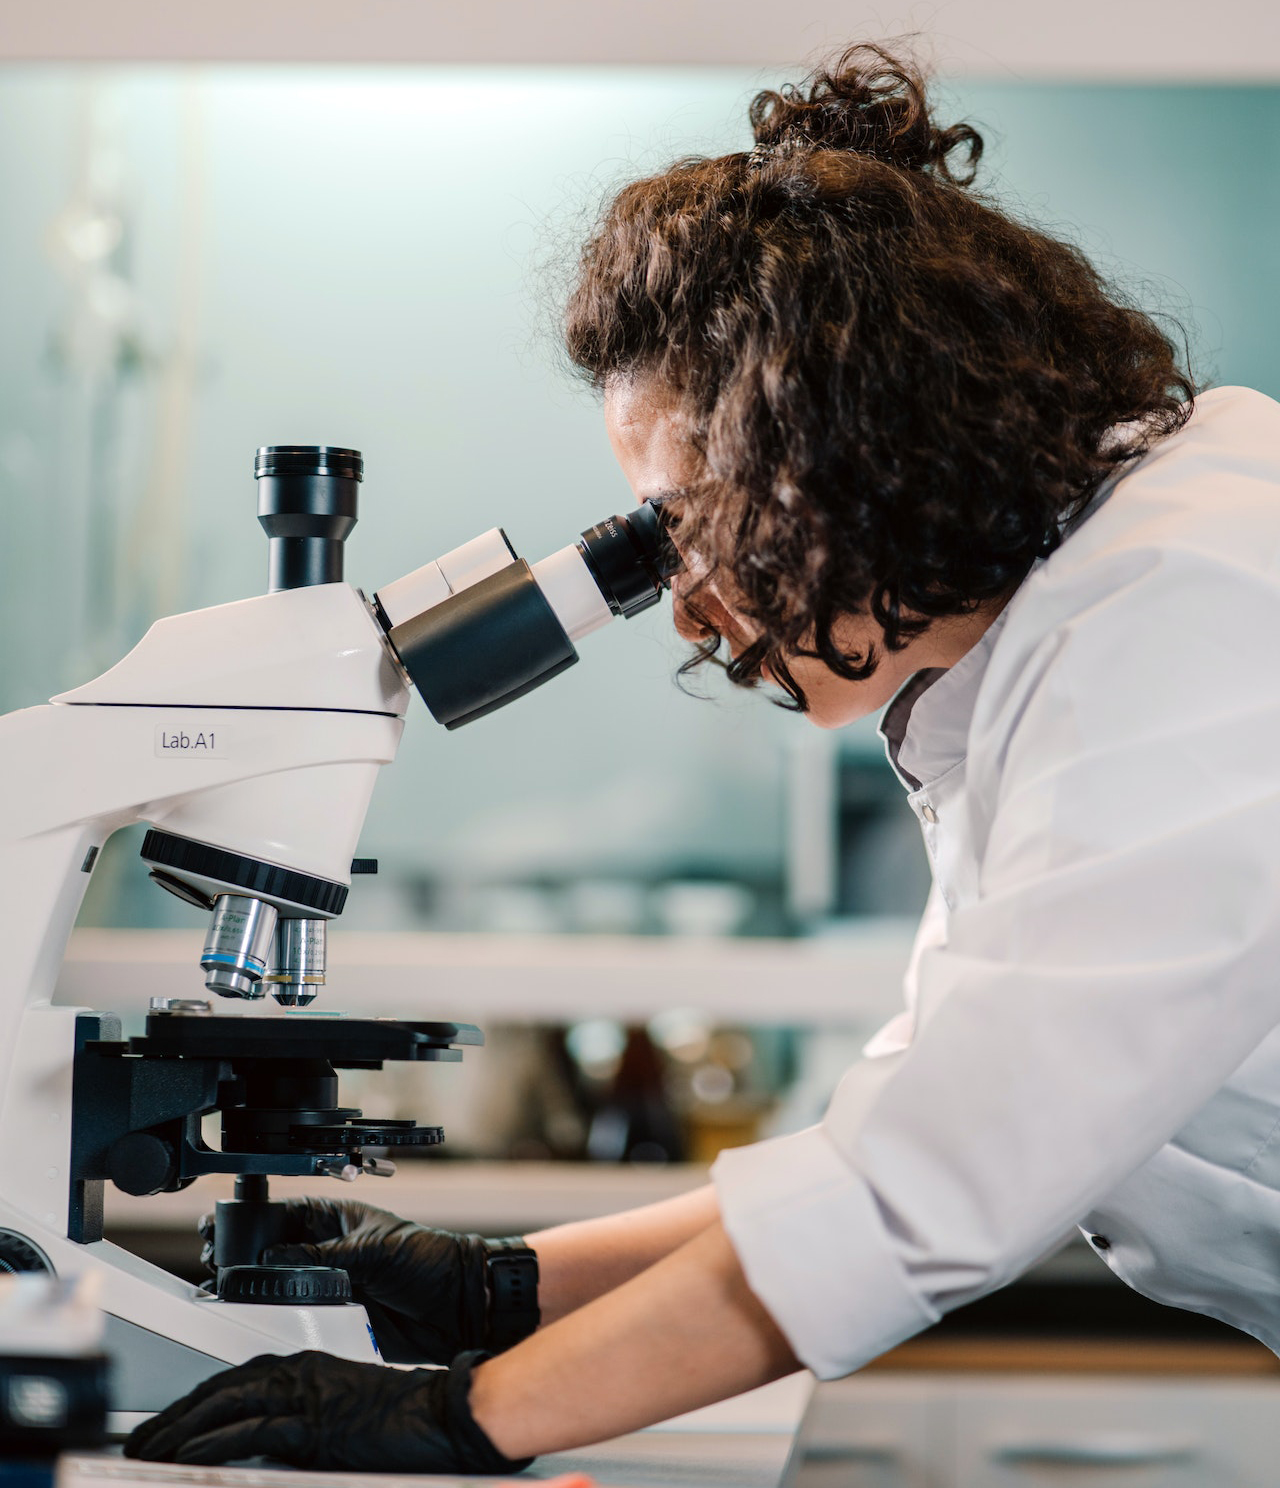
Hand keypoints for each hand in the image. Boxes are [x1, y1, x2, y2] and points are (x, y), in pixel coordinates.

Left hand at [123, 1349, 528, 1472]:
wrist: (447, 1413)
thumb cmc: (410, 1418)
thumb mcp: (349, 1418)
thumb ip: (309, 1426)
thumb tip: (273, 1448)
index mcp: (311, 1369)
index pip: (239, 1380)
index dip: (198, 1401)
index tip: (169, 1423)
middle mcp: (303, 1373)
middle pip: (224, 1388)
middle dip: (177, 1414)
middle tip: (142, 1437)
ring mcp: (309, 1395)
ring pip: (228, 1404)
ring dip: (182, 1427)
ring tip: (149, 1448)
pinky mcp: (316, 1422)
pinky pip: (253, 1430)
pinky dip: (216, 1438)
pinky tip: (188, 1452)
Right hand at [200, 1198, 498, 1362]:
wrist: (462, 1304)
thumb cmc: (433, 1259)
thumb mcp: (376, 1251)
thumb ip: (326, 1257)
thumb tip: (278, 1260)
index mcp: (336, 1220)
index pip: (283, 1216)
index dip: (251, 1223)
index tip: (221, 1232)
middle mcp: (328, 1252)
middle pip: (273, 1254)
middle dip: (246, 1261)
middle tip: (220, 1268)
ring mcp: (331, 1286)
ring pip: (280, 1289)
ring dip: (260, 1294)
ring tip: (234, 1297)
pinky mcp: (337, 1319)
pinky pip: (299, 1321)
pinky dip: (282, 1323)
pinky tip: (265, 1323)